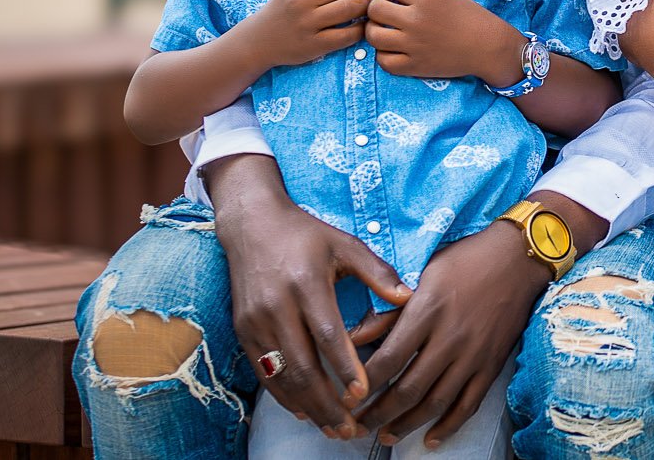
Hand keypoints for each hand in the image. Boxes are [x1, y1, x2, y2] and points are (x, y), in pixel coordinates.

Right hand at [206, 154, 411, 437]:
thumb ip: (377, 272)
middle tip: (349, 428)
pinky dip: (283, 395)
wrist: (253, 225)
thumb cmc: (306, 235)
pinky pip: (263, 372)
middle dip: (326, 403)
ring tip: (331, 428)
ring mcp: (256, 321)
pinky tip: (303, 410)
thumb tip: (409, 297)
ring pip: (280, 376)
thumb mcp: (345, 244)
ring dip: (306, 406)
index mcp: (306, 284)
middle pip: (302, 366)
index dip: (344, 368)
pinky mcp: (243, 330)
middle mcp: (277, 306)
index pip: (327, 335)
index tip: (363, 394)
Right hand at [242, 0, 379, 68]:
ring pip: (350, 8)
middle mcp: (301, 0)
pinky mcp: (314, 44)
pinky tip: (365, 24)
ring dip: (369, 4)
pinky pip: (348, 34)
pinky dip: (362, 28)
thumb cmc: (286, 8)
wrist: (260, 40)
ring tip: (374, 3)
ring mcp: (307, 23)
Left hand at [350, 217, 550, 447]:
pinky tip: (431, 439)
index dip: (363, 384)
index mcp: (428, 311)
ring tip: (387, 436)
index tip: (346, 396)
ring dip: (407, 425)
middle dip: (378, 414)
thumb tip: (353, 338)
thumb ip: (389, 310)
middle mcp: (450, 338)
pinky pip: (469, 404)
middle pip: (408, 389)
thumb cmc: (465, 260)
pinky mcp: (492, 364)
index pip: (388, 359)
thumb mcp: (422, 274)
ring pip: (436, 402)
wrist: (518, 258)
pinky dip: (449, 426)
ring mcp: (474, 355)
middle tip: (358, 426)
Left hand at [365, 0, 524, 82]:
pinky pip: (383, 61)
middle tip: (386, 12)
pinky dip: (383, 55)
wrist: (488, 46)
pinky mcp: (414, 66)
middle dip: (378, 8)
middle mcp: (416, 20)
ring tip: (384, 30)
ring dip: (375, 30)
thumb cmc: (470, 17)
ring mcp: (413, 45)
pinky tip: (392, 49)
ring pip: (373, 35)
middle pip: (375, 9)